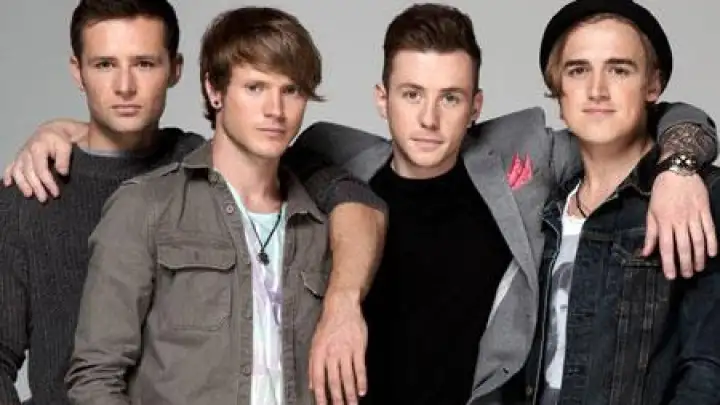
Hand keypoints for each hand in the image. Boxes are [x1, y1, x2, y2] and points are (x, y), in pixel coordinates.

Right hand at [3, 119, 86, 201]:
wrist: (52, 130)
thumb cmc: (60, 139)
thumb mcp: (65, 146)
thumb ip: (63, 160)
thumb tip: (62, 173)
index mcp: (37, 148)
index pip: (41, 170)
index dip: (48, 182)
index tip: (55, 193)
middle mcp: (26, 152)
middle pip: (28, 173)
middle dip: (36, 187)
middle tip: (44, 199)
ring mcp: (21, 155)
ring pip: (17, 172)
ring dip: (22, 184)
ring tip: (29, 195)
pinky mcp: (19, 157)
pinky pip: (10, 166)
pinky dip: (7, 175)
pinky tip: (7, 184)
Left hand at [309, 290, 366, 404]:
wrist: (342, 306)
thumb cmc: (328, 324)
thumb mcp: (315, 342)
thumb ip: (313, 364)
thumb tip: (312, 384)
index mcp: (318, 353)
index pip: (318, 379)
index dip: (320, 395)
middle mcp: (331, 353)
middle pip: (334, 381)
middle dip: (337, 398)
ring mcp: (345, 351)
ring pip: (348, 377)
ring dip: (350, 393)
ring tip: (352, 404)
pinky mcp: (358, 347)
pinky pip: (360, 367)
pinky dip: (362, 380)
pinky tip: (362, 390)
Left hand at [643, 171, 716, 278]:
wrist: (677, 172)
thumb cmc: (661, 193)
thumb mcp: (651, 212)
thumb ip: (650, 234)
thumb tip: (646, 253)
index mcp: (664, 222)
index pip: (666, 247)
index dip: (669, 263)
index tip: (671, 276)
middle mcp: (679, 221)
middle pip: (683, 247)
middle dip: (685, 264)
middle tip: (687, 276)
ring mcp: (694, 216)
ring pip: (698, 241)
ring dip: (699, 257)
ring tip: (698, 268)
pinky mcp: (705, 210)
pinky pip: (710, 229)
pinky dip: (712, 242)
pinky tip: (712, 254)